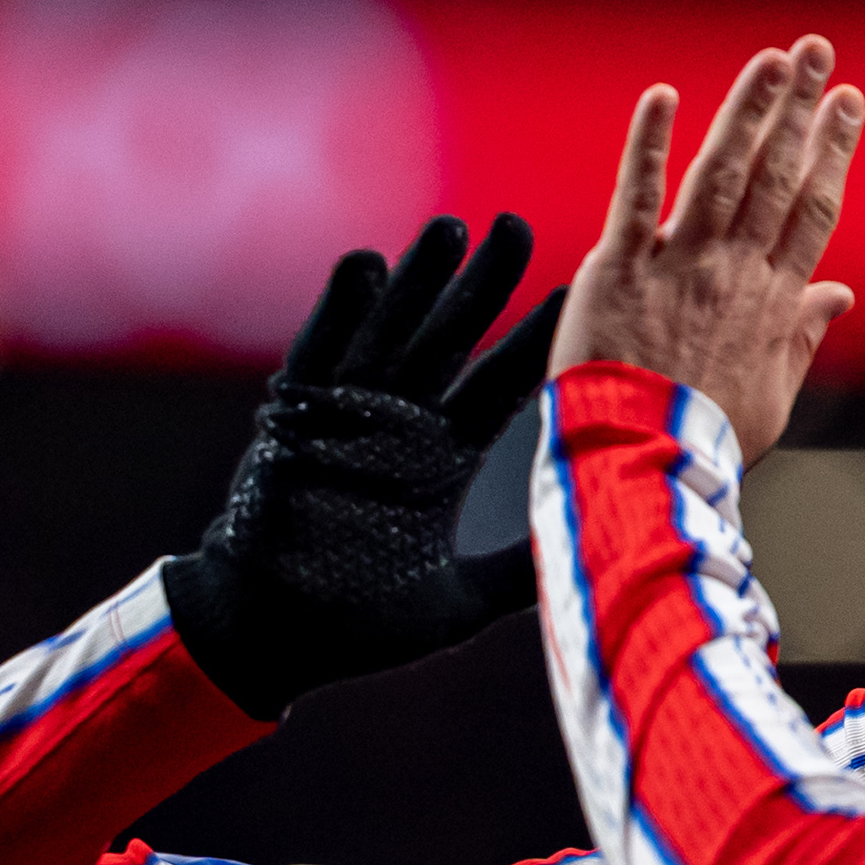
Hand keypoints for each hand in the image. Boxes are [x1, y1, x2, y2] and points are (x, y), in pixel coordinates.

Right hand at [163, 211, 567, 717]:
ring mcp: (349, 417)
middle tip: (516, 228)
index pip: (501, 387)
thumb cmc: (362, 625)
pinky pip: (320, 353)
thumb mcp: (458, 601)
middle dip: (483, 285)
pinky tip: (365, 266)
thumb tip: (591, 560)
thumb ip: (516, 575)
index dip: (534, 342)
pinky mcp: (297, 419)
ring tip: (449, 230)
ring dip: (417, 281)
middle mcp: (402, 427)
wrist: (272, 635)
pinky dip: (339, 311)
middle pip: (451, 340)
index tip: (577, 295)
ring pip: (391, 333)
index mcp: (444, 461)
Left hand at [552, 38, 863, 461]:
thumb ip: (804, 338)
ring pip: (721, 172)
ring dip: (748, 109)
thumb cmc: (706, 440)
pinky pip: (636, 195)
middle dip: (801, 109)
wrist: (643, 464)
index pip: (812, 210)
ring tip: (773, 59)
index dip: (834, 150)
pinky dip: (649, 144)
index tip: (850, 103)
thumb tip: (840, 294)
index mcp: (773, 302)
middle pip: (776, 176)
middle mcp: (735, 272)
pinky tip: (663, 96)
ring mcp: (680, 266)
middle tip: (819, 51)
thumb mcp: (774, 398)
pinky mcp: (621, 267)